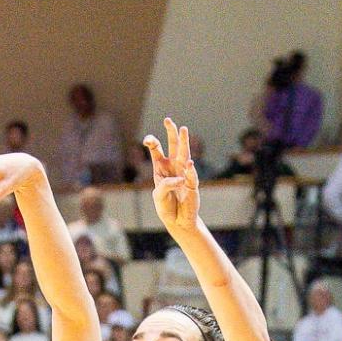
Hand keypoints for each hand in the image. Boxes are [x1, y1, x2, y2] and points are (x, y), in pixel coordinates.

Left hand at [144, 120, 200, 237]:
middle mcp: (173, 167)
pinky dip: (190, 171)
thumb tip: (181, 178)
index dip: (152, 143)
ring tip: (183, 129)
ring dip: (184, 142)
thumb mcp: (159, 196)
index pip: (156, 151)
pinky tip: (189, 163)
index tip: (148, 140)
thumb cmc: (166, 207)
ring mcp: (184, 174)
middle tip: (168, 120)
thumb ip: (166, 186)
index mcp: (161, 168)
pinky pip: (191, 175)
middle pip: (173, 146)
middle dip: (171, 133)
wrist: (177, 221)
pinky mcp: (193, 184)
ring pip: (184, 155)